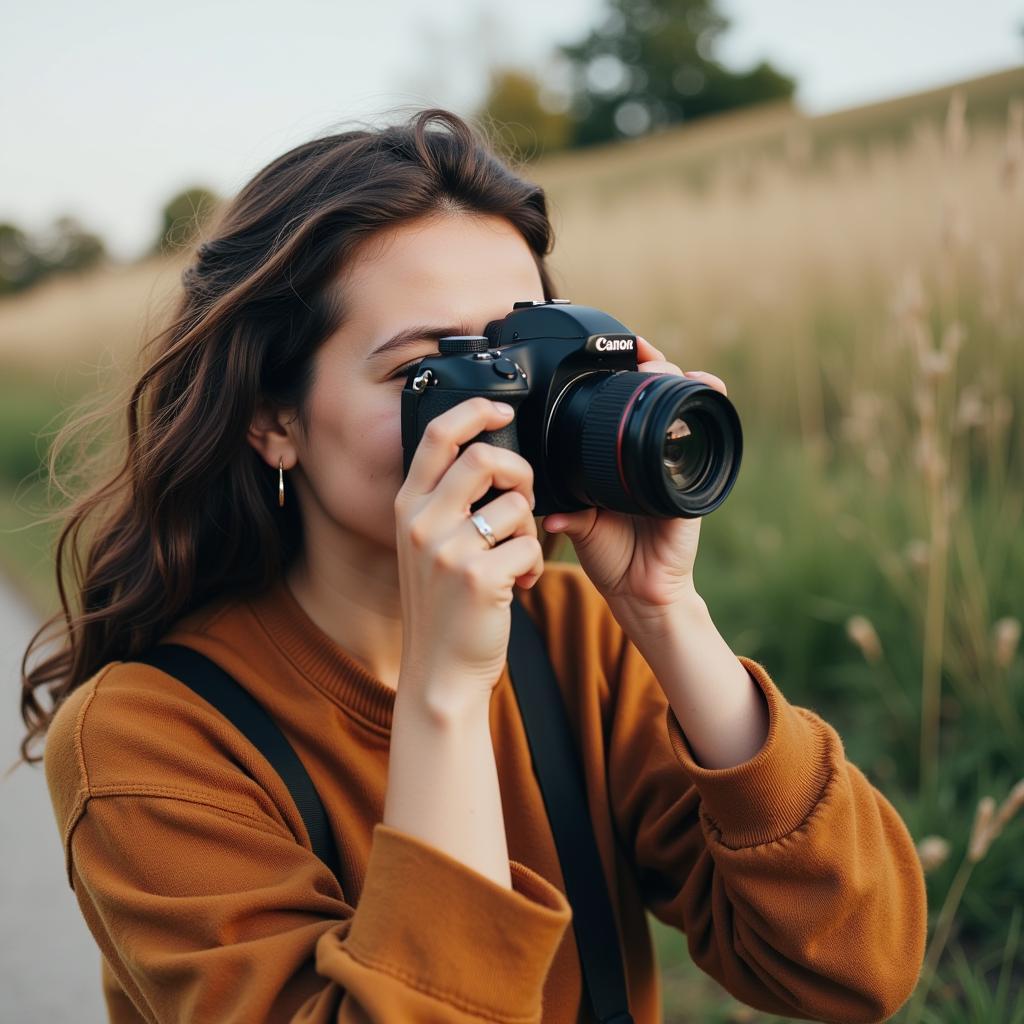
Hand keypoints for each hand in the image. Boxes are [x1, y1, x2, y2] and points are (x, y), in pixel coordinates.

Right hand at [395, 397, 544, 716]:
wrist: (438, 673)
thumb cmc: (442, 606)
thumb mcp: (426, 546)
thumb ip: (445, 502)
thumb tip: (491, 460)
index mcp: (408, 506)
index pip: (437, 435)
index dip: (473, 412)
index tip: (501, 410)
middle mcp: (421, 522)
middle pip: (485, 458)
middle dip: (520, 472)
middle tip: (525, 498)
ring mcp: (447, 550)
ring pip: (516, 505)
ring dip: (529, 530)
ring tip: (516, 558)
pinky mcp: (478, 577)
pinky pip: (531, 546)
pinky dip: (535, 565)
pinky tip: (520, 585)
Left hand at [541, 337, 727, 618]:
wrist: (639, 593)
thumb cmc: (612, 557)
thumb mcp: (581, 524)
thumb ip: (567, 510)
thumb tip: (544, 507)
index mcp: (621, 461)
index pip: (625, 408)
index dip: (623, 378)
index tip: (614, 353)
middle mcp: (650, 458)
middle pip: (658, 398)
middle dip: (653, 369)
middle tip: (641, 357)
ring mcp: (675, 467)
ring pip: (682, 411)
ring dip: (679, 381)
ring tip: (666, 366)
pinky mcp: (693, 482)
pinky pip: (706, 442)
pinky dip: (707, 414)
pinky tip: (707, 387)